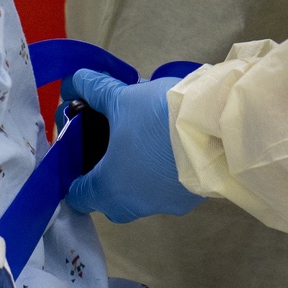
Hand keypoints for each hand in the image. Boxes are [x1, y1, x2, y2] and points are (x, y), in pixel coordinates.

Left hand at [62, 69, 203, 222]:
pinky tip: (167, 144)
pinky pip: (163, 188)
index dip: (72, 172)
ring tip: (141, 134)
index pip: (77, 195)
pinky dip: (160, 171)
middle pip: (106, 196)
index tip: (78, 149)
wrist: (214, 131)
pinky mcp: (187, 200)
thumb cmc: (157, 119)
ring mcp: (162, 205)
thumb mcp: (121, 98)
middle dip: (103, 170)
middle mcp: (132, 206)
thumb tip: (75, 81)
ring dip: (134, 170)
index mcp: (108, 188)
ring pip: (137, 193)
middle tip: (107, 138)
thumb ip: (95, 90)